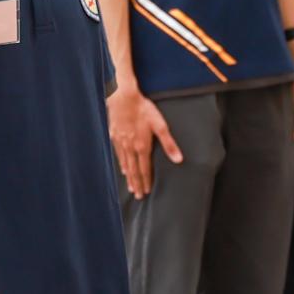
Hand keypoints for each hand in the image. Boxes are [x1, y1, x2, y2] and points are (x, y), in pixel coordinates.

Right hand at [106, 82, 180, 201]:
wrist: (123, 97)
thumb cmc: (144, 110)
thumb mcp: (160, 125)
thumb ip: (169, 144)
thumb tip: (179, 160)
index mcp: (142, 146)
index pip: (144, 169)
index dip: (146, 181)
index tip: (147, 192)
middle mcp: (130, 147)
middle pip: (133, 170)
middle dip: (137, 183)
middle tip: (138, 196)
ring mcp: (120, 142)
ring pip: (125, 164)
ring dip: (129, 177)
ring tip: (131, 187)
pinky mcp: (114, 136)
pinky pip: (118, 155)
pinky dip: (121, 164)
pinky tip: (122, 168)